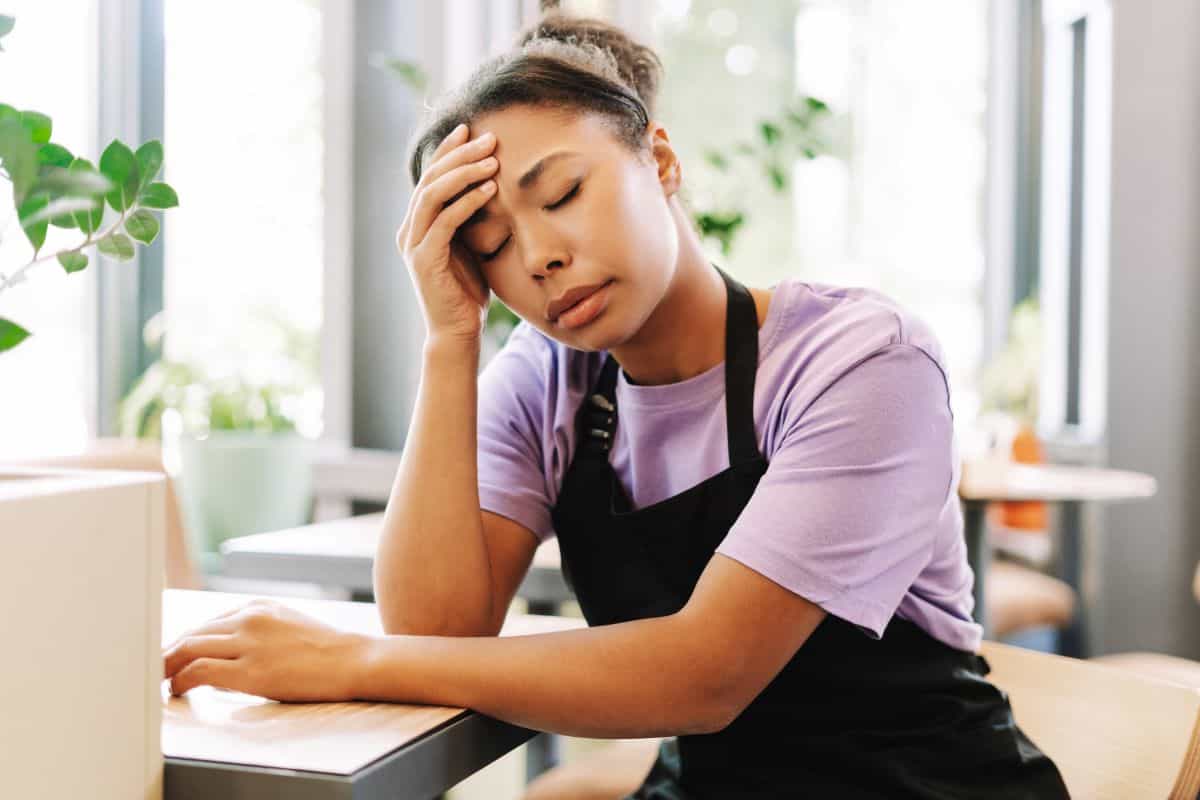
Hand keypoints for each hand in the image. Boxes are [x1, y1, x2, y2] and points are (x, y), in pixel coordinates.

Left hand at [162, 598, 372, 701]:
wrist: (353, 660)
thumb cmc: (327, 651)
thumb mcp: (289, 625)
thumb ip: (259, 630)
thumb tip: (230, 652)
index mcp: (258, 606)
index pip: (207, 623)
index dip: (184, 641)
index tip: (172, 656)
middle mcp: (249, 618)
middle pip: (192, 633)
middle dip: (168, 653)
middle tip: (155, 671)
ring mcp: (249, 643)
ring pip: (189, 648)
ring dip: (168, 666)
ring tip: (160, 682)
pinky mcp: (250, 670)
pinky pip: (200, 671)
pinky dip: (181, 680)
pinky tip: (178, 690)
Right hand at [397, 122, 499, 343]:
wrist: (457, 332)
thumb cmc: (467, 291)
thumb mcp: (470, 246)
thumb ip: (470, 219)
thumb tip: (490, 186)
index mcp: (417, 224)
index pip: (429, 176)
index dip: (447, 150)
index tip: (470, 128)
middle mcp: (409, 230)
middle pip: (430, 179)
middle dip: (459, 155)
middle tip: (489, 138)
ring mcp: (413, 244)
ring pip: (433, 195)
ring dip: (464, 173)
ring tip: (492, 160)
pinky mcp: (424, 261)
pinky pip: (445, 222)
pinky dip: (467, 203)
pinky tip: (490, 190)